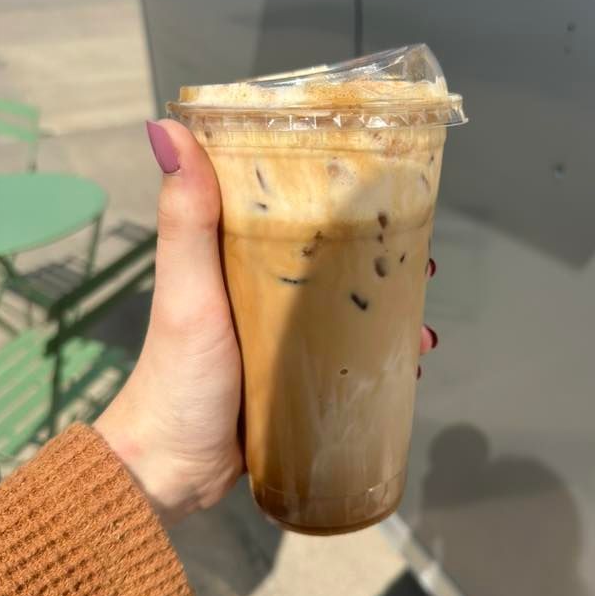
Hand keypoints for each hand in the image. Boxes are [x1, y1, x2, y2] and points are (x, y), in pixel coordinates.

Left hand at [96, 121, 438, 524]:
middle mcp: (262, 292)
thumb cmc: (177, 374)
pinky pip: (346, 358)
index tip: (383, 189)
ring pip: (347, 310)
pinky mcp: (294, 380)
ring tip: (421, 323)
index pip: (293, 210)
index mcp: (235, 258)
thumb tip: (170, 127)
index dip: (339, 196)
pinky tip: (408, 362)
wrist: (171, 468)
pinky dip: (379, 356)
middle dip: (383, 258)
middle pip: (332, 260)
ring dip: (390, 310)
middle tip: (424, 261)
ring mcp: (280, 338)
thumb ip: (186, 219)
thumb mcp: (189, 292)